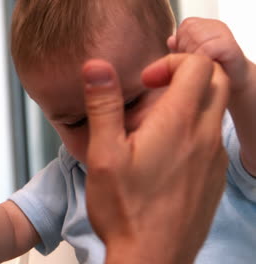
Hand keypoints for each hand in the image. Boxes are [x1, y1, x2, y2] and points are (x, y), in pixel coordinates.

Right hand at [82, 54, 229, 263]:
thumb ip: (103, 106)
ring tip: (155, 126)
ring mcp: (214, 159)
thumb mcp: (104, 154)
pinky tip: (166, 155)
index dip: (172, 62)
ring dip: (191, 104)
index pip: (200, 65)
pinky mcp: (214, 178)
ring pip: (215, 111)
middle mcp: (204, 138)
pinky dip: (194, 132)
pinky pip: (212, 141)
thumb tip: (97, 67)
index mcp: (178, 124)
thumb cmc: (127, 211)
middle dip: (189, 74)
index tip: (149, 82)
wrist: (152, 259)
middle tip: (157, 92)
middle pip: (217, 81)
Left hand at [168, 17, 250, 91]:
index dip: (181, 44)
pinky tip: (206, 67)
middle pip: (189, 31)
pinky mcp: (230, 46)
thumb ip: (178, 49)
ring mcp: (223, 34)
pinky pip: (207, 49)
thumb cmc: (208, 69)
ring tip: (200, 66)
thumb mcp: (188, 58)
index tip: (188, 57)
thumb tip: (171, 40)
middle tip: (193, 63)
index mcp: (202, 25)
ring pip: (197, 39)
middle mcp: (214, 26)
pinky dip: (202, 59)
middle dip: (186, 50)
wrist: (232, 80)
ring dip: (194, 56)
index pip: (184, 27)